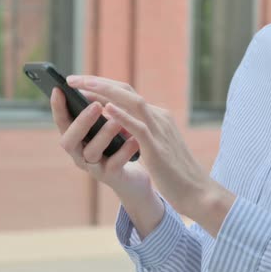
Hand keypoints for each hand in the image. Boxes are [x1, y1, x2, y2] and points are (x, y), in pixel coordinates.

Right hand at [50, 87, 163, 235]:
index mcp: (75, 139)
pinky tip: (134, 140)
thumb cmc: (114, 147)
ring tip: (117, 122)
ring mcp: (93, 167)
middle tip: (96, 106)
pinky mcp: (110, 177)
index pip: (61, 122)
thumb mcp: (102, 127)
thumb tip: (89, 84)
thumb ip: (95, 111)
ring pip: (91, 152)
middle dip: (81, 122)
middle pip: (70, 140)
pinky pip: (114, 165)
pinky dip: (124, 151)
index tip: (59, 89)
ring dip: (104, 135)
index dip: (57, 107)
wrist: (130, 179)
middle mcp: (78, 154)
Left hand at [66, 75, 235, 236]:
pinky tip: (105, 109)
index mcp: (157, 117)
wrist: (198, 192)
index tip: (82, 84)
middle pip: (126, 91)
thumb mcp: (154, 147)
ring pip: (132, 102)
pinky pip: (138, 127)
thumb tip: (113, 123)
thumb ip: (138, 134)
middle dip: (98, 83)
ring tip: (81, 87)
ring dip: (104, 91)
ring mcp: (159, 130)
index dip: (104, 87)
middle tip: (72, 79)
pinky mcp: (157, 147)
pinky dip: (122, 116)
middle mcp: (158, 118)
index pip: (128, 95)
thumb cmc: (173, 173)